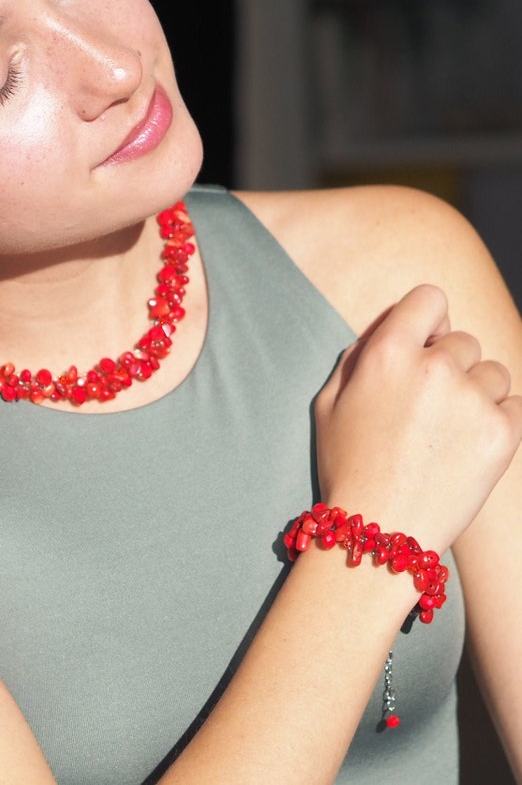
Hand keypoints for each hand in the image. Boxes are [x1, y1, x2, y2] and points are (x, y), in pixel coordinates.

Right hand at [315, 284, 521, 550]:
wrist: (380, 532)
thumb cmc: (348, 465)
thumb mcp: (328, 402)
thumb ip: (359, 354)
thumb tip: (389, 327)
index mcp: (387, 353)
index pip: (430, 298)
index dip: (427, 320)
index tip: (423, 344)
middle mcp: (433, 368)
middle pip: (463, 340)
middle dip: (449, 365)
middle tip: (428, 407)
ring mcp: (471, 400)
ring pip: (493, 372)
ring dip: (475, 393)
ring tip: (447, 432)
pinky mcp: (502, 434)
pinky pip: (514, 404)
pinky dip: (496, 420)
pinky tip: (466, 445)